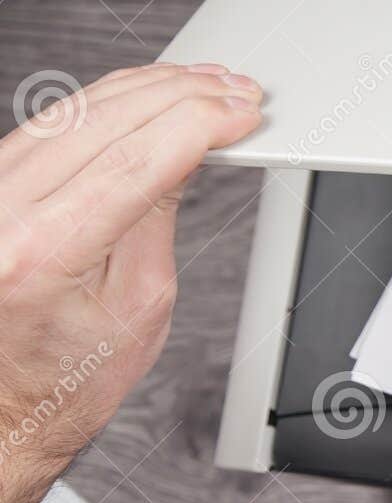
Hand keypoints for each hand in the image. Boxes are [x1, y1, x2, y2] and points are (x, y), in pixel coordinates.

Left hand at [0, 63, 262, 502]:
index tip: (241, 111)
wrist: (7, 399)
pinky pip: (54, 121)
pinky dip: (109, 102)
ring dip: (151, 89)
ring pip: (78, 108)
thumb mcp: (141, 305)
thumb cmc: (66, 374)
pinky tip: (148, 97)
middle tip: (237, 92)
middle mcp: (2, 211)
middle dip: (183, 96)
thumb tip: (186, 154)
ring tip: (206, 86)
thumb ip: (158, 219)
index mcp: (42, 253)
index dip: (199, 124)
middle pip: (107, 120)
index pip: (136, 160)